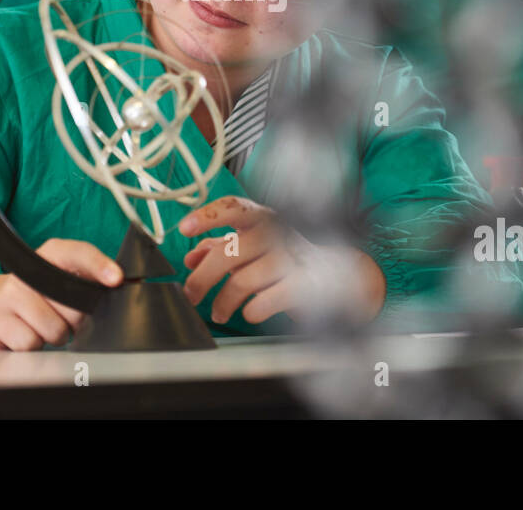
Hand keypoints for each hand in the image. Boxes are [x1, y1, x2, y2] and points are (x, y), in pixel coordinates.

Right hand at [0, 239, 121, 349]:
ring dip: (55, 335)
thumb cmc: (42, 294)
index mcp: (52, 253)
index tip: (115, 278)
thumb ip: (90, 279)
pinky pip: (31, 343)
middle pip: (74, 306)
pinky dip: (34, 345)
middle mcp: (29, 269)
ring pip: (54, 329)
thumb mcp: (65, 279)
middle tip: (63, 314)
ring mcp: (9, 292)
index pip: (78, 253)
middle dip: (76, 320)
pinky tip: (27, 331)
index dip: (98, 265)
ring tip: (44, 323)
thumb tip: (117, 283)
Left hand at [179, 196, 385, 325]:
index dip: (207, 216)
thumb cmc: (287, 258)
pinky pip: (264, 301)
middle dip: (202, 279)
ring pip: (242, 281)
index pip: (232, 208)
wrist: (338, 278)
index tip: (184, 229)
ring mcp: (291, 257)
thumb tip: (190, 258)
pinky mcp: (303, 285)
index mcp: (263, 217)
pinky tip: (249, 313)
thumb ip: (221, 248)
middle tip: (190, 295)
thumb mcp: (254, 247)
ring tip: (218, 312)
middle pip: (228, 253)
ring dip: (223, 302)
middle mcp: (278, 232)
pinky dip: (251, 311)